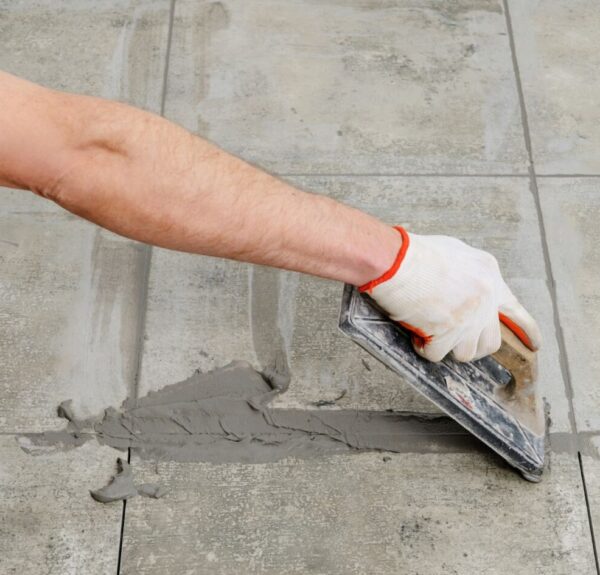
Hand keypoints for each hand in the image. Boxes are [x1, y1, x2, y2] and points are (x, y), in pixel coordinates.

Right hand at [360, 227, 541, 361]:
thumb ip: (468, 275)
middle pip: (491, 341)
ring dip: (447, 347)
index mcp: (489, 276)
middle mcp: (485, 298)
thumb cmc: (414, 254)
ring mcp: (468, 318)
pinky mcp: (447, 332)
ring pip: (466, 352)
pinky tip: (415, 334)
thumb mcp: (454, 253)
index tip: (533, 346)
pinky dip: (424, 348)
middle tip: (454, 341)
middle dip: (473, 345)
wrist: (396, 261)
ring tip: (429, 332)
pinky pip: (437, 354)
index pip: (515, 310)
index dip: (526, 331)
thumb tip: (465, 292)